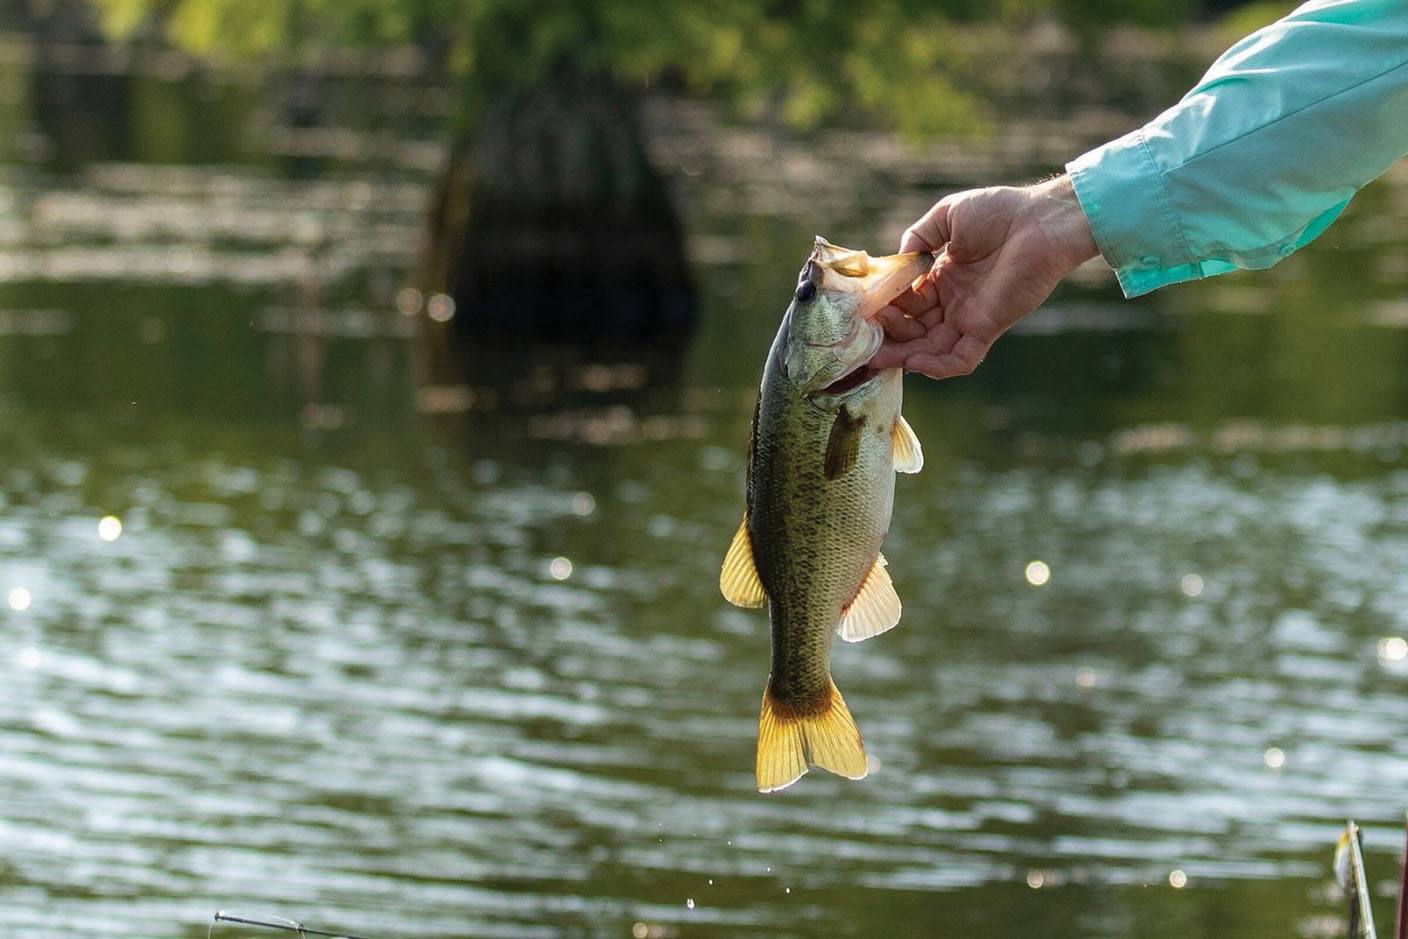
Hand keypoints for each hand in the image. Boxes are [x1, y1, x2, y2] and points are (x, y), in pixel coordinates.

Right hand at [870, 175, 1099, 378]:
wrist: (1040, 221)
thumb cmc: (999, 212)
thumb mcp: (948, 216)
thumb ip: (918, 237)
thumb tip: (899, 264)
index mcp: (944, 276)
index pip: (908, 301)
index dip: (888, 306)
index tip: (868, 306)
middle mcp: (954, 301)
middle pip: (914, 329)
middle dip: (889, 334)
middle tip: (868, 335)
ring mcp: (970, 317)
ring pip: (930, 349)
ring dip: (903, 354)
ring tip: (878, 354)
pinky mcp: (986, 328)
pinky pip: (960, 359)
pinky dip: (936, 368)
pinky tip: (912, 362)